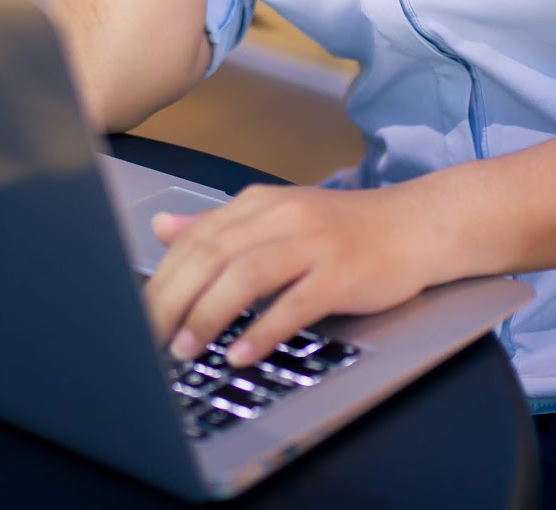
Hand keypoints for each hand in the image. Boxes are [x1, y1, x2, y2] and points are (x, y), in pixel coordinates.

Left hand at [143, 184, 442, 369]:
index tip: (139, 313)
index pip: (196, 237)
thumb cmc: (345, 229)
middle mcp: (282, 217)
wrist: (416, 225)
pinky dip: (263, 329)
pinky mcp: (341, 273)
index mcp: (260, 203)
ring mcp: (313, 243)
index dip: (163, 277)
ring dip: (209, 314)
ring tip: (187, 348)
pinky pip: (295, 303)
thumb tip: (162, 228)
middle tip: (150, 338)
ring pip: (246, 274)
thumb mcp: (277, 216)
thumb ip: (219, 225)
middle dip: (173, 299)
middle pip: (212, 254)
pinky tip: (241, 352)